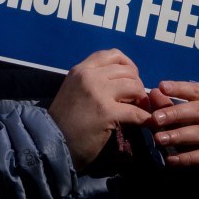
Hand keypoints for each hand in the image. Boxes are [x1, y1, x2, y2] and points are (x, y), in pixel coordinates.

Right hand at [49, 50, 152, 168]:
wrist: (51, 143)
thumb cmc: (63, 121)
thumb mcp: (73, 90)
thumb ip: (92, 82)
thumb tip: (120, 82)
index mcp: (81, 70)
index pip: (113, 54)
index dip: (128, 65)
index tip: (131, 79)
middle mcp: (89, 76)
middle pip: (128, 71)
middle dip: (138, 85)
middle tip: (137, 100)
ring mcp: (98, 93)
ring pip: (135, 86)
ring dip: (142, 99)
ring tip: (140, 109)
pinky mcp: (107, 112)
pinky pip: (136, 112)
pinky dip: (145, 118)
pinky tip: (146, 123)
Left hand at [141, 81, 198, 193]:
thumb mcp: (189, 122)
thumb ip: (171, 108)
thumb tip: (153, 93)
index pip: (198, 90)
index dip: (180, 88)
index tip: (161, 86)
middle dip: (176, 113)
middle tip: (155, 118)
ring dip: (179, 135)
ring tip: (158, 139)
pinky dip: (188, 157)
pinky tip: (171, 160)